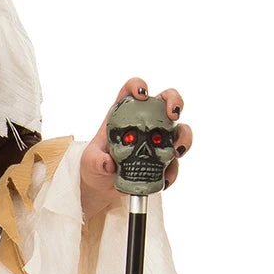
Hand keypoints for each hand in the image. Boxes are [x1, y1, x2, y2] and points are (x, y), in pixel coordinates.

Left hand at [81, 78, 192, 219]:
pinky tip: (165, 180)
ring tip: (176, 151)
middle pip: (166, 101)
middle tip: (173, 115)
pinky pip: (175, 162)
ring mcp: (158, 139)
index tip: (142, 94)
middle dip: (175, 102)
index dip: (138, 85)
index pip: (131, 90)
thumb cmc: (95, 166)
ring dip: (184, 138)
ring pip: (180, 130)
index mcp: (123, 114)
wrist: (103, 187)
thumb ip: (96, 161)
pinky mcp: (164, 159)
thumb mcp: (89, 163)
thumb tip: (109, 164)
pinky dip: (173, 170)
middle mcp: (145, 121)